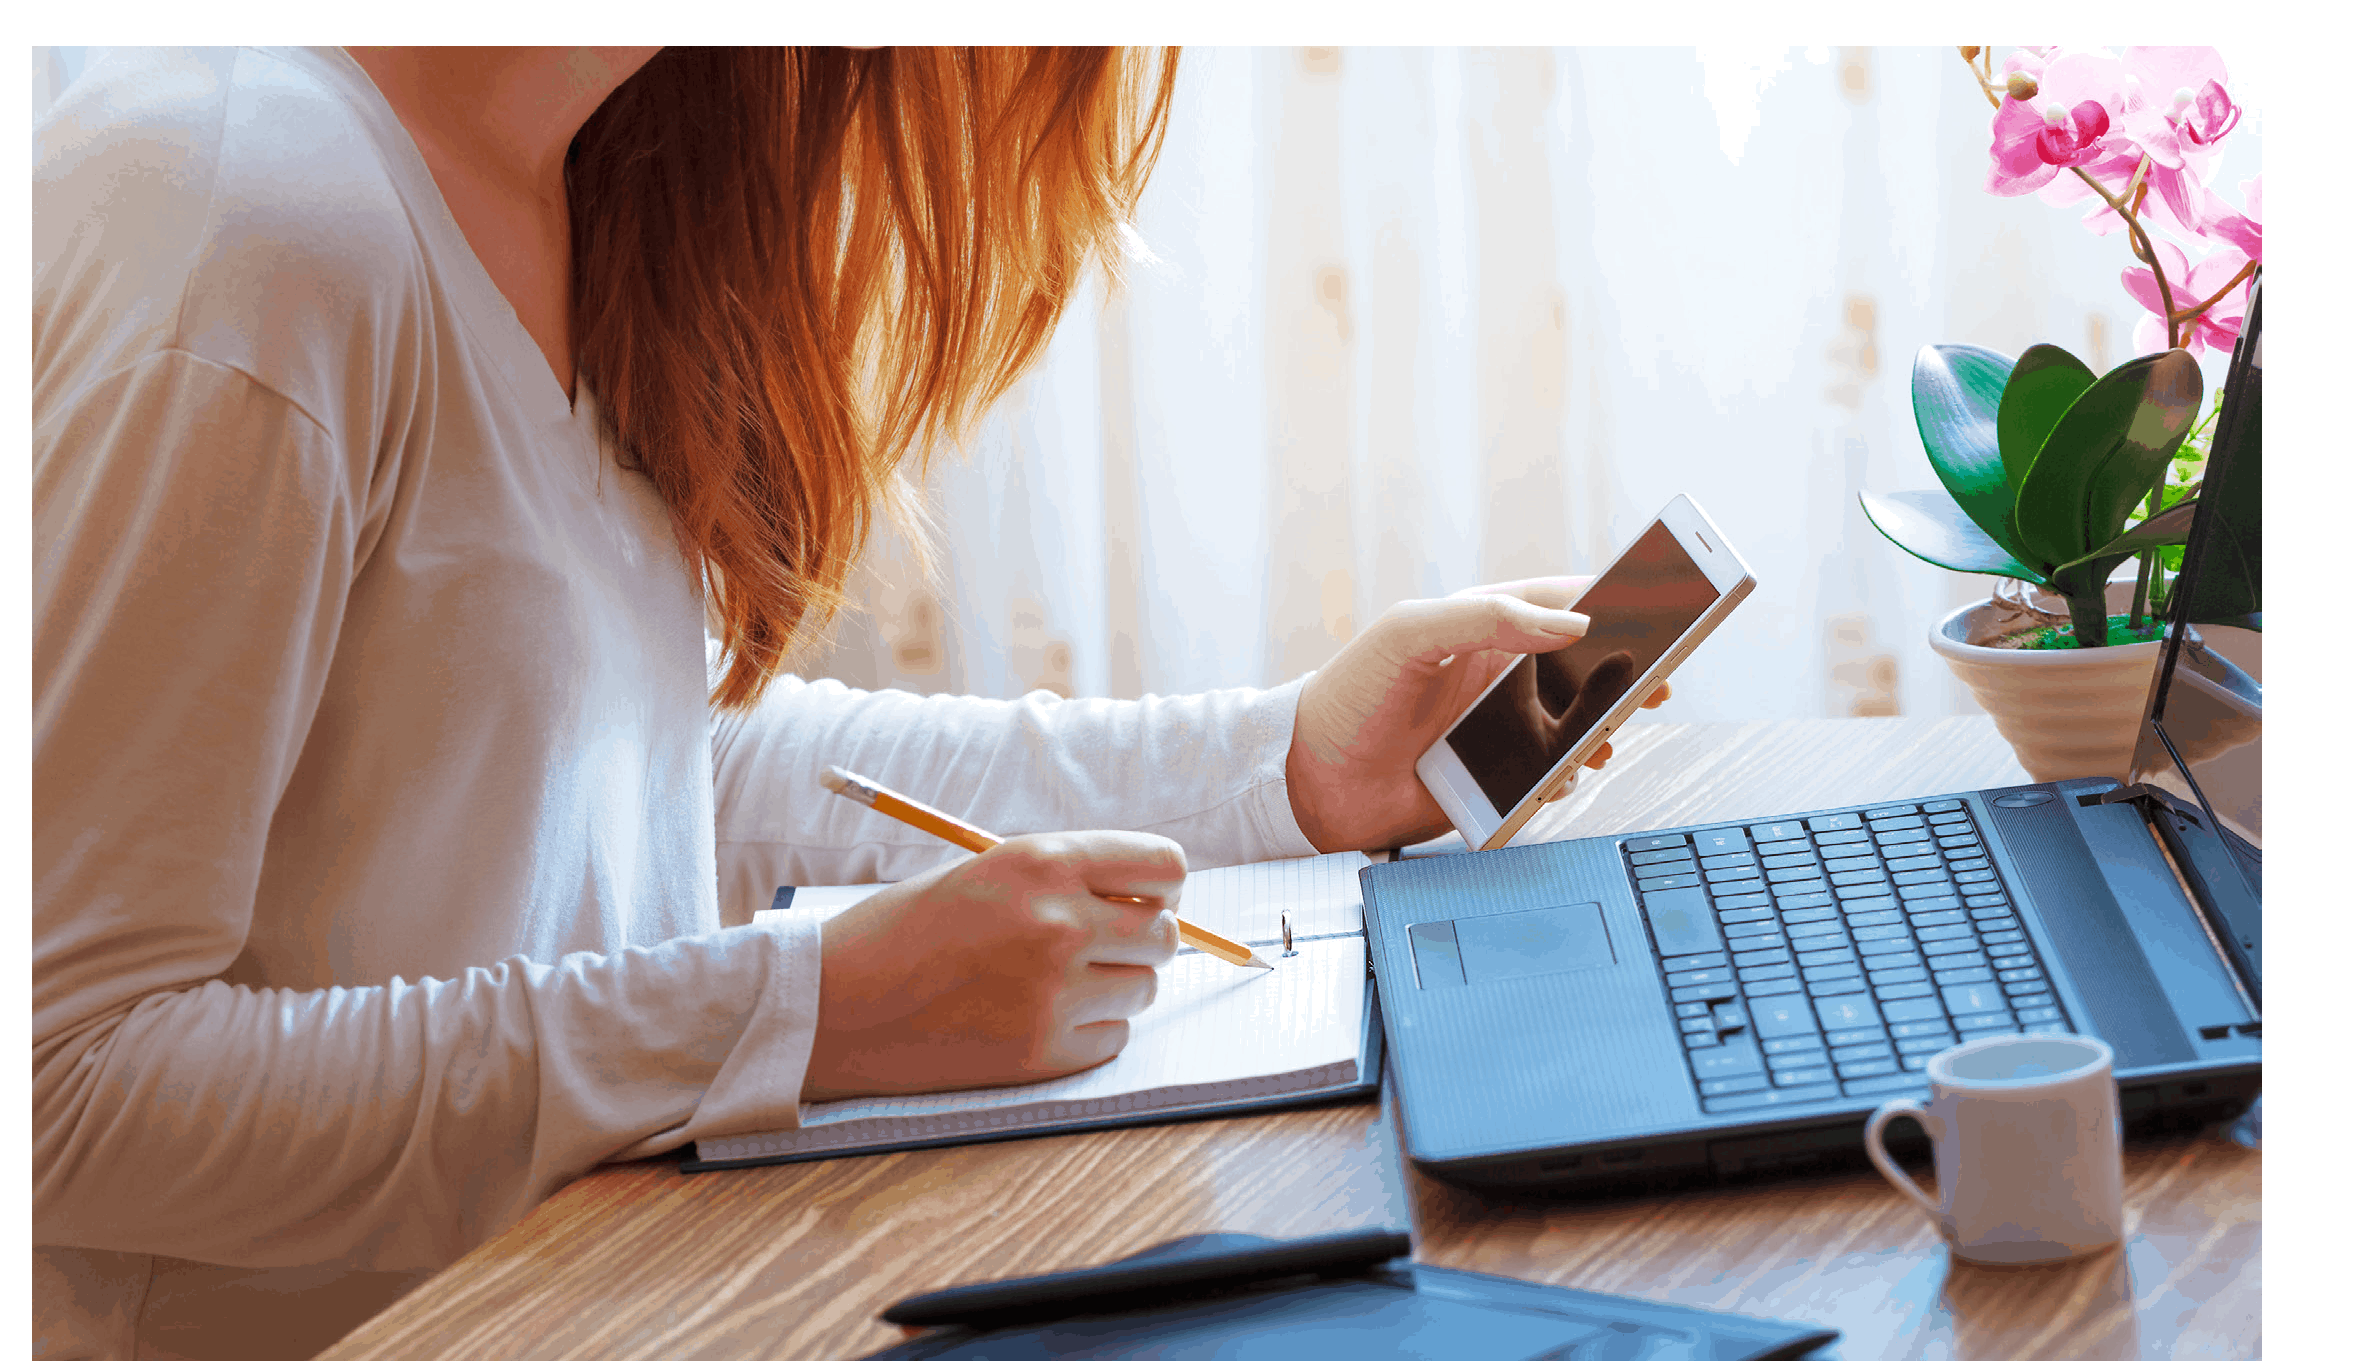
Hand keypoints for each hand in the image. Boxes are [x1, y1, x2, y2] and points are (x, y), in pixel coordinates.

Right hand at [801, 832, 1184, 1101]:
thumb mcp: (986, 873)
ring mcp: (1054, 994)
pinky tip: (1032, 1019)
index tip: (1143, 899)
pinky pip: (1112, 1039)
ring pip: (1143, 990)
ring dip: (1113, 988)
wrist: (834, 1005)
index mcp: (1043, 863)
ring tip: (1049, 984)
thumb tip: (1149, 902)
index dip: (1160, 885)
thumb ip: (1066, 879)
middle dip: (1141, 940)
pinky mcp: (1044, 1054)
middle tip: (1096, 947)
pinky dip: (1088, 1032)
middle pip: (1164, 933)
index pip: (1164, 866)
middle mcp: (1059, 924)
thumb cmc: (904, 931)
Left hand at [1286, 577, 1670, 851]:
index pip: (1559, 603)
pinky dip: (1567, 777)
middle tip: (1658, 682)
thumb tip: (1567, 624)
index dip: (1609, 602)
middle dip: (1625, 673)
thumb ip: (1483, 617)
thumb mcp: (1407, 635)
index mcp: (1481, 626)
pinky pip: (1552, 775)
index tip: (1655, 604)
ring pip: (1577, 724)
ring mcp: (1499, 727)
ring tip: (1608, 738)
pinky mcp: (1496, 777)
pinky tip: (1561, 777)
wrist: (1310, 781)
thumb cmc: (1347, 696)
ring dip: (1602, 730)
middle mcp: (1498, 675)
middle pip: (1584, 666)